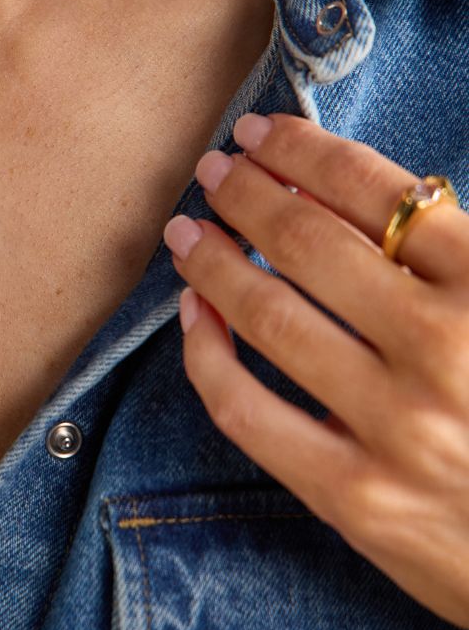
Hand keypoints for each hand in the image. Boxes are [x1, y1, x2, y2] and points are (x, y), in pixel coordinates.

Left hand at [162, 112, 468, 627]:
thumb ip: (448, 250)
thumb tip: (328, 186)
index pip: (374, 189)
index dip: (302, 148)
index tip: (259, 132)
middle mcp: (443, 347)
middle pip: (306, 242)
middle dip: (245, 192)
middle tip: (213, 171)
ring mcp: (396, 426)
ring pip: (266, 314)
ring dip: (211, 258)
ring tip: (186, 229)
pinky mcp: (356, 497)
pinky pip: (245, 411)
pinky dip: (204, 353)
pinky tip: (192, 313)